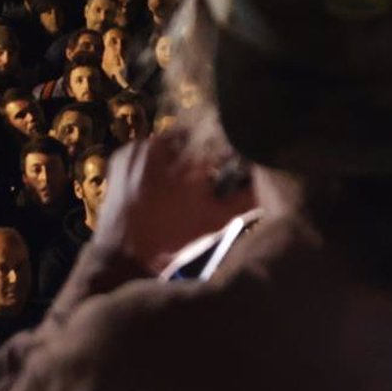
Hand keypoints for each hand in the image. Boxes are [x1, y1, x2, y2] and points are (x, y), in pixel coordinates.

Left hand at [88, 129, 255, 276]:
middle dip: (205, 152)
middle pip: (195, 137)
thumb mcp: (216, 221)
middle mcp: (162, 144)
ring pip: (172, 141)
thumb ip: (247, 199)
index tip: (234, 162)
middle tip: (210, 173)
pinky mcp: (123, 155)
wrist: (123, 253)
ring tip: (188, 179)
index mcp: (189, 158)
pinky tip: (163, 181)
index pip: (219, 139)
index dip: (230, 150)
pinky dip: (159, 159)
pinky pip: (149, 149)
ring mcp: (139, 148)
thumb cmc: (173, 239)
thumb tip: (268, 182)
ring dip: (182, 155)